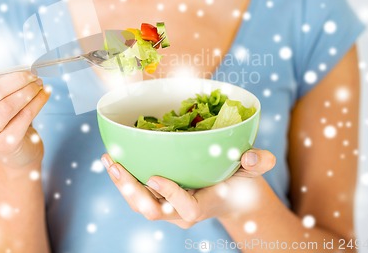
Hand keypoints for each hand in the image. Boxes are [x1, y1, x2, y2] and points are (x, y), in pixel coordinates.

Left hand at [101, 148, 275, 228]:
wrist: (228, 197)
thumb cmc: (239, 182)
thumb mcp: (252, 172)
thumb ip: (258, 162)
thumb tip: (254, 155)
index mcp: (203, 205)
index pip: (186, 208)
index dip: (170, 194)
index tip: (155, 176)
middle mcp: (180, 212)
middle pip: (151, 210)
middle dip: (131, 191)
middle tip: (117, 166)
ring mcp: (167, 207)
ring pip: (138, 204)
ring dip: (121, 183)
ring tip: (108, 159)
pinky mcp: (157, 199)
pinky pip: (136, 194)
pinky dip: (122, 178)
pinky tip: (113, 157)